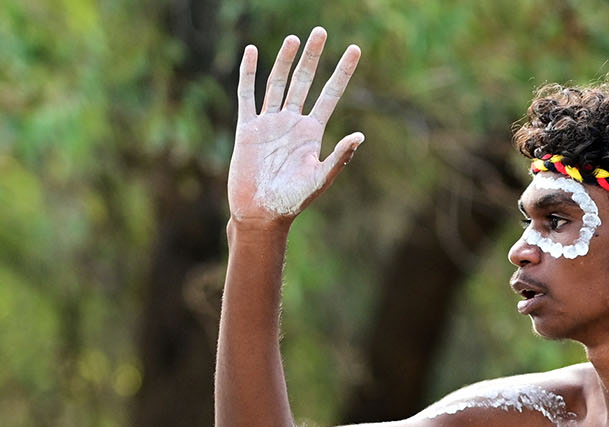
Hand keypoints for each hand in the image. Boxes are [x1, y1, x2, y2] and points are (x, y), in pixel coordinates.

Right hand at [230, 27, 363, 226]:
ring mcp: (269, 123)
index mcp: (312, 132)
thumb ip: (339, 158)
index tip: (355, 49)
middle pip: (304, 81)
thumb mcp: (319, 179)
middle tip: (321, 31)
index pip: (330, 94)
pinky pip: (247, 95)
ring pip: (277, 83)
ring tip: (293, 38)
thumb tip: (360, 136)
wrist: (260, 214)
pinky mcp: (248, 128)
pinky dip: (249, 73)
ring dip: (284, 60)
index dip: (342, 72)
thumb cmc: (292, 202)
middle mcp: (292, 122)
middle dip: (313, 57)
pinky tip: (252, 52)